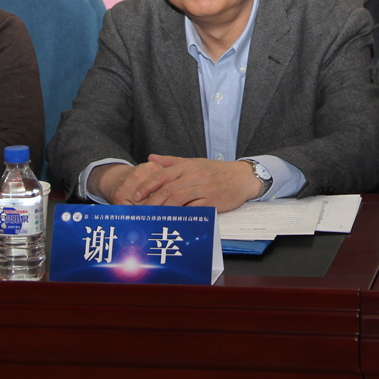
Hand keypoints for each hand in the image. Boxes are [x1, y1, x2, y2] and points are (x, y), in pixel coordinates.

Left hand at [112, 155, 259, 211]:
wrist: (241, 177)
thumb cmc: (216, 171)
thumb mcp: (194, 162)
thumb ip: (171, 161)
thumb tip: (152, 158)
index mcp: (187, 166)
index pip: (162, 175)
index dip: (147, 185)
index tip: (136, 194)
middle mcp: (193, 176)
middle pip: (167, 189)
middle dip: (152, 201)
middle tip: (142, 210)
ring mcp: (202, 188)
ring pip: (178, 199)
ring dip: (163, 209)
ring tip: (153, 217)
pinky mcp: (211, 201)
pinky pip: (193, 209)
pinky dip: (181, 214)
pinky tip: (173, 220)